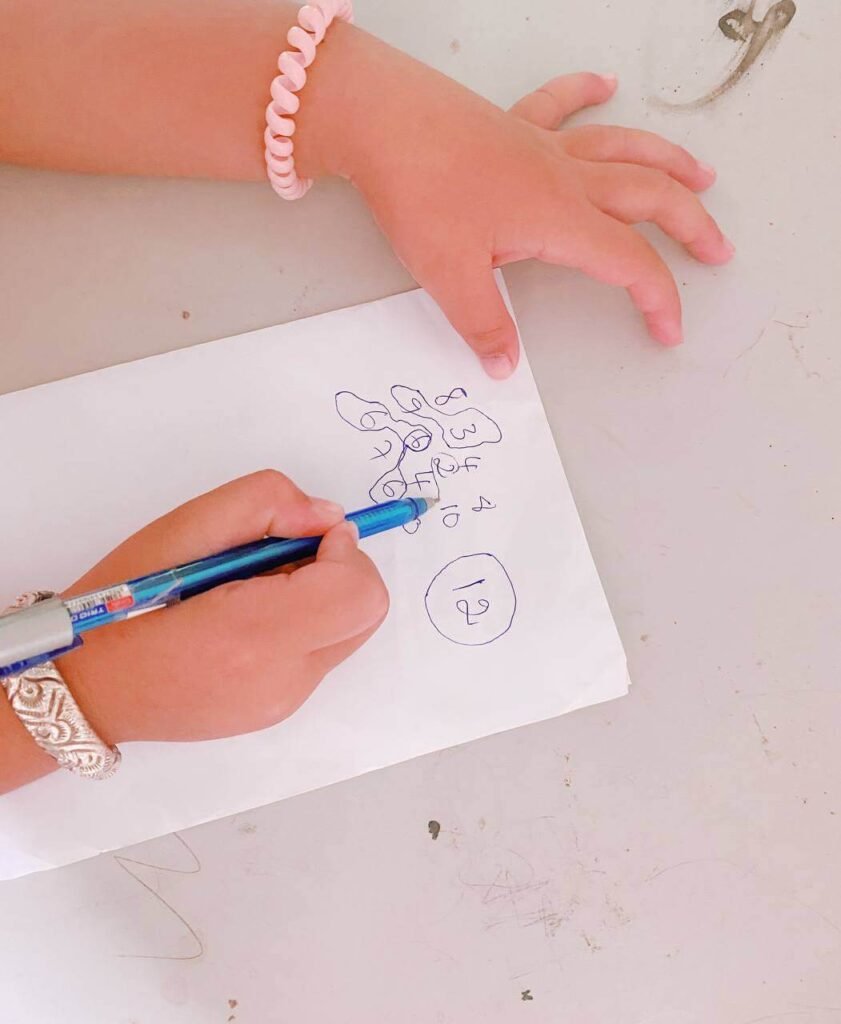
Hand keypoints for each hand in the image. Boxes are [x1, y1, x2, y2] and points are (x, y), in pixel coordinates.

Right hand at [57, 471, 388, 744]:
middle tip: (279, 557)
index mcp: (254, 634)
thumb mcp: (183, 528)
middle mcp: (281, 680)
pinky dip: (302, 622)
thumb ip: (264, 503)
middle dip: (339, 570)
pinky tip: (247, 616)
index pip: (357, 591)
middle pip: (366, 613)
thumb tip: (329, 517)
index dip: (344, 551)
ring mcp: (283, 702)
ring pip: (347, 631)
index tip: (304, 534)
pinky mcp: (278, 710)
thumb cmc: (123, 602)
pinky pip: (319, 653)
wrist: (89, 688)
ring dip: (321, 596)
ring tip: (253, 588)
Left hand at [300, 36, 732, 377]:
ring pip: (623, 148)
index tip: (670, 331)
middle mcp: (564, 178)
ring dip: (667, 161)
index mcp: (559, 219)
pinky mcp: (512, 124)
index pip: (629, 263)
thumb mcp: (450, 275)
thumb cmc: (418, 193)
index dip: (659, 298)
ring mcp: (542, 145)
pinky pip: (561, 102)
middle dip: (690, 226)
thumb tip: (504, 367)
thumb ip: (485, 325)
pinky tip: (606, 85)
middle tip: (717, 248)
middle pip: (648, 198)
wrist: (381, 122)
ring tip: (700, 175)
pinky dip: (587, 93)